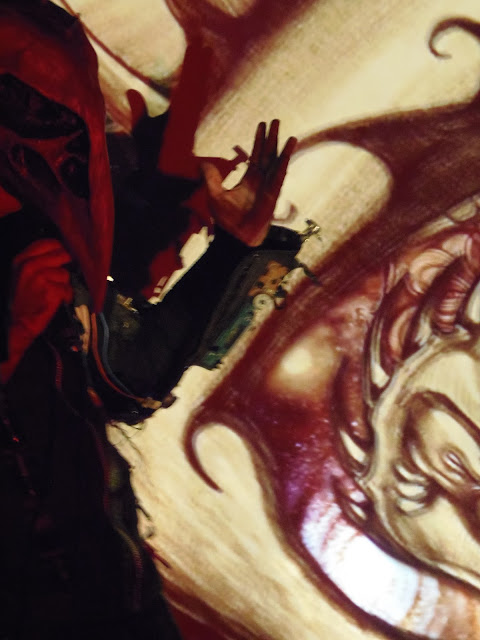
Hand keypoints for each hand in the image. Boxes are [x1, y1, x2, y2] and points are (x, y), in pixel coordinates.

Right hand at [1, 239, 72, 381]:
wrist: (18, 324)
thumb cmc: (22, 301)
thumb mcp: (22, 275)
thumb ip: (38, 261)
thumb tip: (60, 252)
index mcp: (22, 260)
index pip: (49, 243)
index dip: (60, 249)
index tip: (62, 256)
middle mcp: (30, 266)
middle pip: (62, 254)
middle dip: (65, 266)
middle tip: (60, 278)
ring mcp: (41, 278)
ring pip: (66, 274)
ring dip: (64, 284)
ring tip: (53, 293)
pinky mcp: (52, 290)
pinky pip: (69, 289)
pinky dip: (66, 297)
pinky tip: (56, 301)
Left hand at [201, 120, 296, 245]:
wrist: (236, 238)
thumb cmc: (227, 221)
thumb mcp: (214, 195)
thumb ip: (211, 178)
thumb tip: (202, 163)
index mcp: (249, 180)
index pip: (256, 156)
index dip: (258, 141)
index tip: (261, 126)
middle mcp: (261, 182)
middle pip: (268, 155)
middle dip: (271, 138)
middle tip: (275, 121)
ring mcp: (268, 187)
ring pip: (276, 163)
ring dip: (282, 148)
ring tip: (288, 132)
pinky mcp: (273, 194)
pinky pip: (280, 174)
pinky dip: (285, 161)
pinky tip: (289, 148)